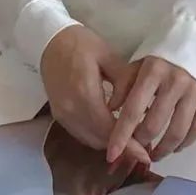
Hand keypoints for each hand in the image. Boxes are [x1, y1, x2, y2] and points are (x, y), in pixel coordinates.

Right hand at [40, 25, 151, 165]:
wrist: (50, 40)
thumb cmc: (81, 43)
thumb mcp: (107, 55)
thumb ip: (125, 79)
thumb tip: (142, 104)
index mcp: (84, 92)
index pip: (108, 128)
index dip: (127, 144)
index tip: (145, 154)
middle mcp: (70, 108)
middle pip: (99, 138)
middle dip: (121, 148)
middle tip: (143, 151)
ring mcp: (62, 114)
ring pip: (90, 140)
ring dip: (109, 144)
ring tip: (130, 144)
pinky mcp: (59, 115)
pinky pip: (81, 134)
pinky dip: (97, 138)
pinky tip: (111, 133)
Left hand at [105, 55, 195, 162]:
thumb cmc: (164, 56)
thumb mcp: (141, 63)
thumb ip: (124, 84)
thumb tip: (110, 109)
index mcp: (154, 71)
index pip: (133, 110)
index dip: (121, 135)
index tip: (111, 154)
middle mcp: (175, 82)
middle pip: (154, 125)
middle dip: (141, 143)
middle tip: (134, 150)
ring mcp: (195, 93)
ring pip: (176, 133)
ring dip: (163, 150)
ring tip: (153, 155)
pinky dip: (184, 144)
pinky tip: (175, 147)